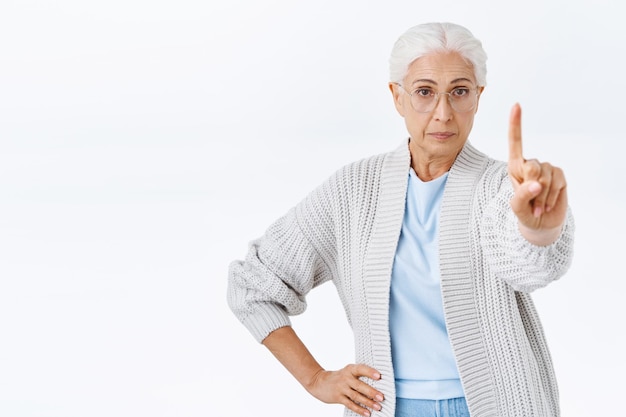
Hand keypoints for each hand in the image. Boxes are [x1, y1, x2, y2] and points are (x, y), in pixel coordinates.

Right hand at [306, 364, 383, 416]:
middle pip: (360, 385)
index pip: (361, 369)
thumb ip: (359, 375)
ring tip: (378, 407)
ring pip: (356, 396)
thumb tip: (377, 385)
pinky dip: (359, 409)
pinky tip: (367, 413)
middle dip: (371, 392)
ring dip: (368, 402)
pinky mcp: (338, 397)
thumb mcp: (347, 372)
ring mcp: (341, 388)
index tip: (379, 376)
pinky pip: (350, 404)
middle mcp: (345, 378)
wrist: (319, 382)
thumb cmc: (338, 377)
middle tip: (381, 397)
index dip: (370, 372)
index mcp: (350, 369)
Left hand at [508, 103, 567, 243]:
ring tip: (538, 205)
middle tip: (530, 201)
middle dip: (531, 187)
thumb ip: (521, 195)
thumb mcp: (517, 207)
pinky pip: (557, 182)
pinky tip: (547, 203)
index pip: (515, 142)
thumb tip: (536, 183)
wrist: (541, 223)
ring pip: (545, 177)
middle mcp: (530, 164)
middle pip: (532, 167)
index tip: (516, 105)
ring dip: (542, 197)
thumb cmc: (524, 213)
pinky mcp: (559, 175)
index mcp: (515, 166)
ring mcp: (546, 168)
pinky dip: (552, 197)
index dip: (515, 124)